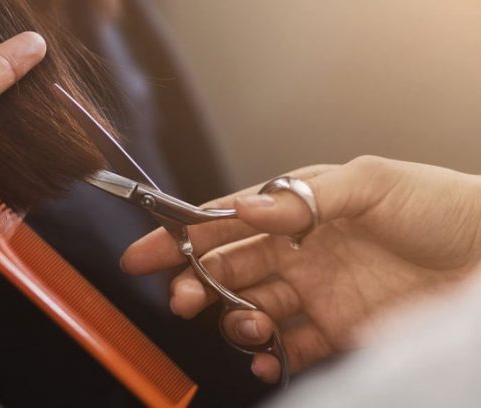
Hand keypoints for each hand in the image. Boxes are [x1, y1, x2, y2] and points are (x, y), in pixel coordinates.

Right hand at [122, 156, 480, 382]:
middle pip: (229, 269)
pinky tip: (266, 360)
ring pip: (252, 309)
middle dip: (195, 283)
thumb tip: (243, 210)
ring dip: (233, 320)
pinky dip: (269, 359)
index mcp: (298, 209)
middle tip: (181, 299)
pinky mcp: (337, 331)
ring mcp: (317, 293)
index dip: (182, 236)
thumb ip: (302, 199)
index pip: (227, 222)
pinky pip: (290, 349)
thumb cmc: (441, 207)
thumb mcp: (372, 183)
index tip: (144, 253)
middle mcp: (301, 251)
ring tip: (244, 324)